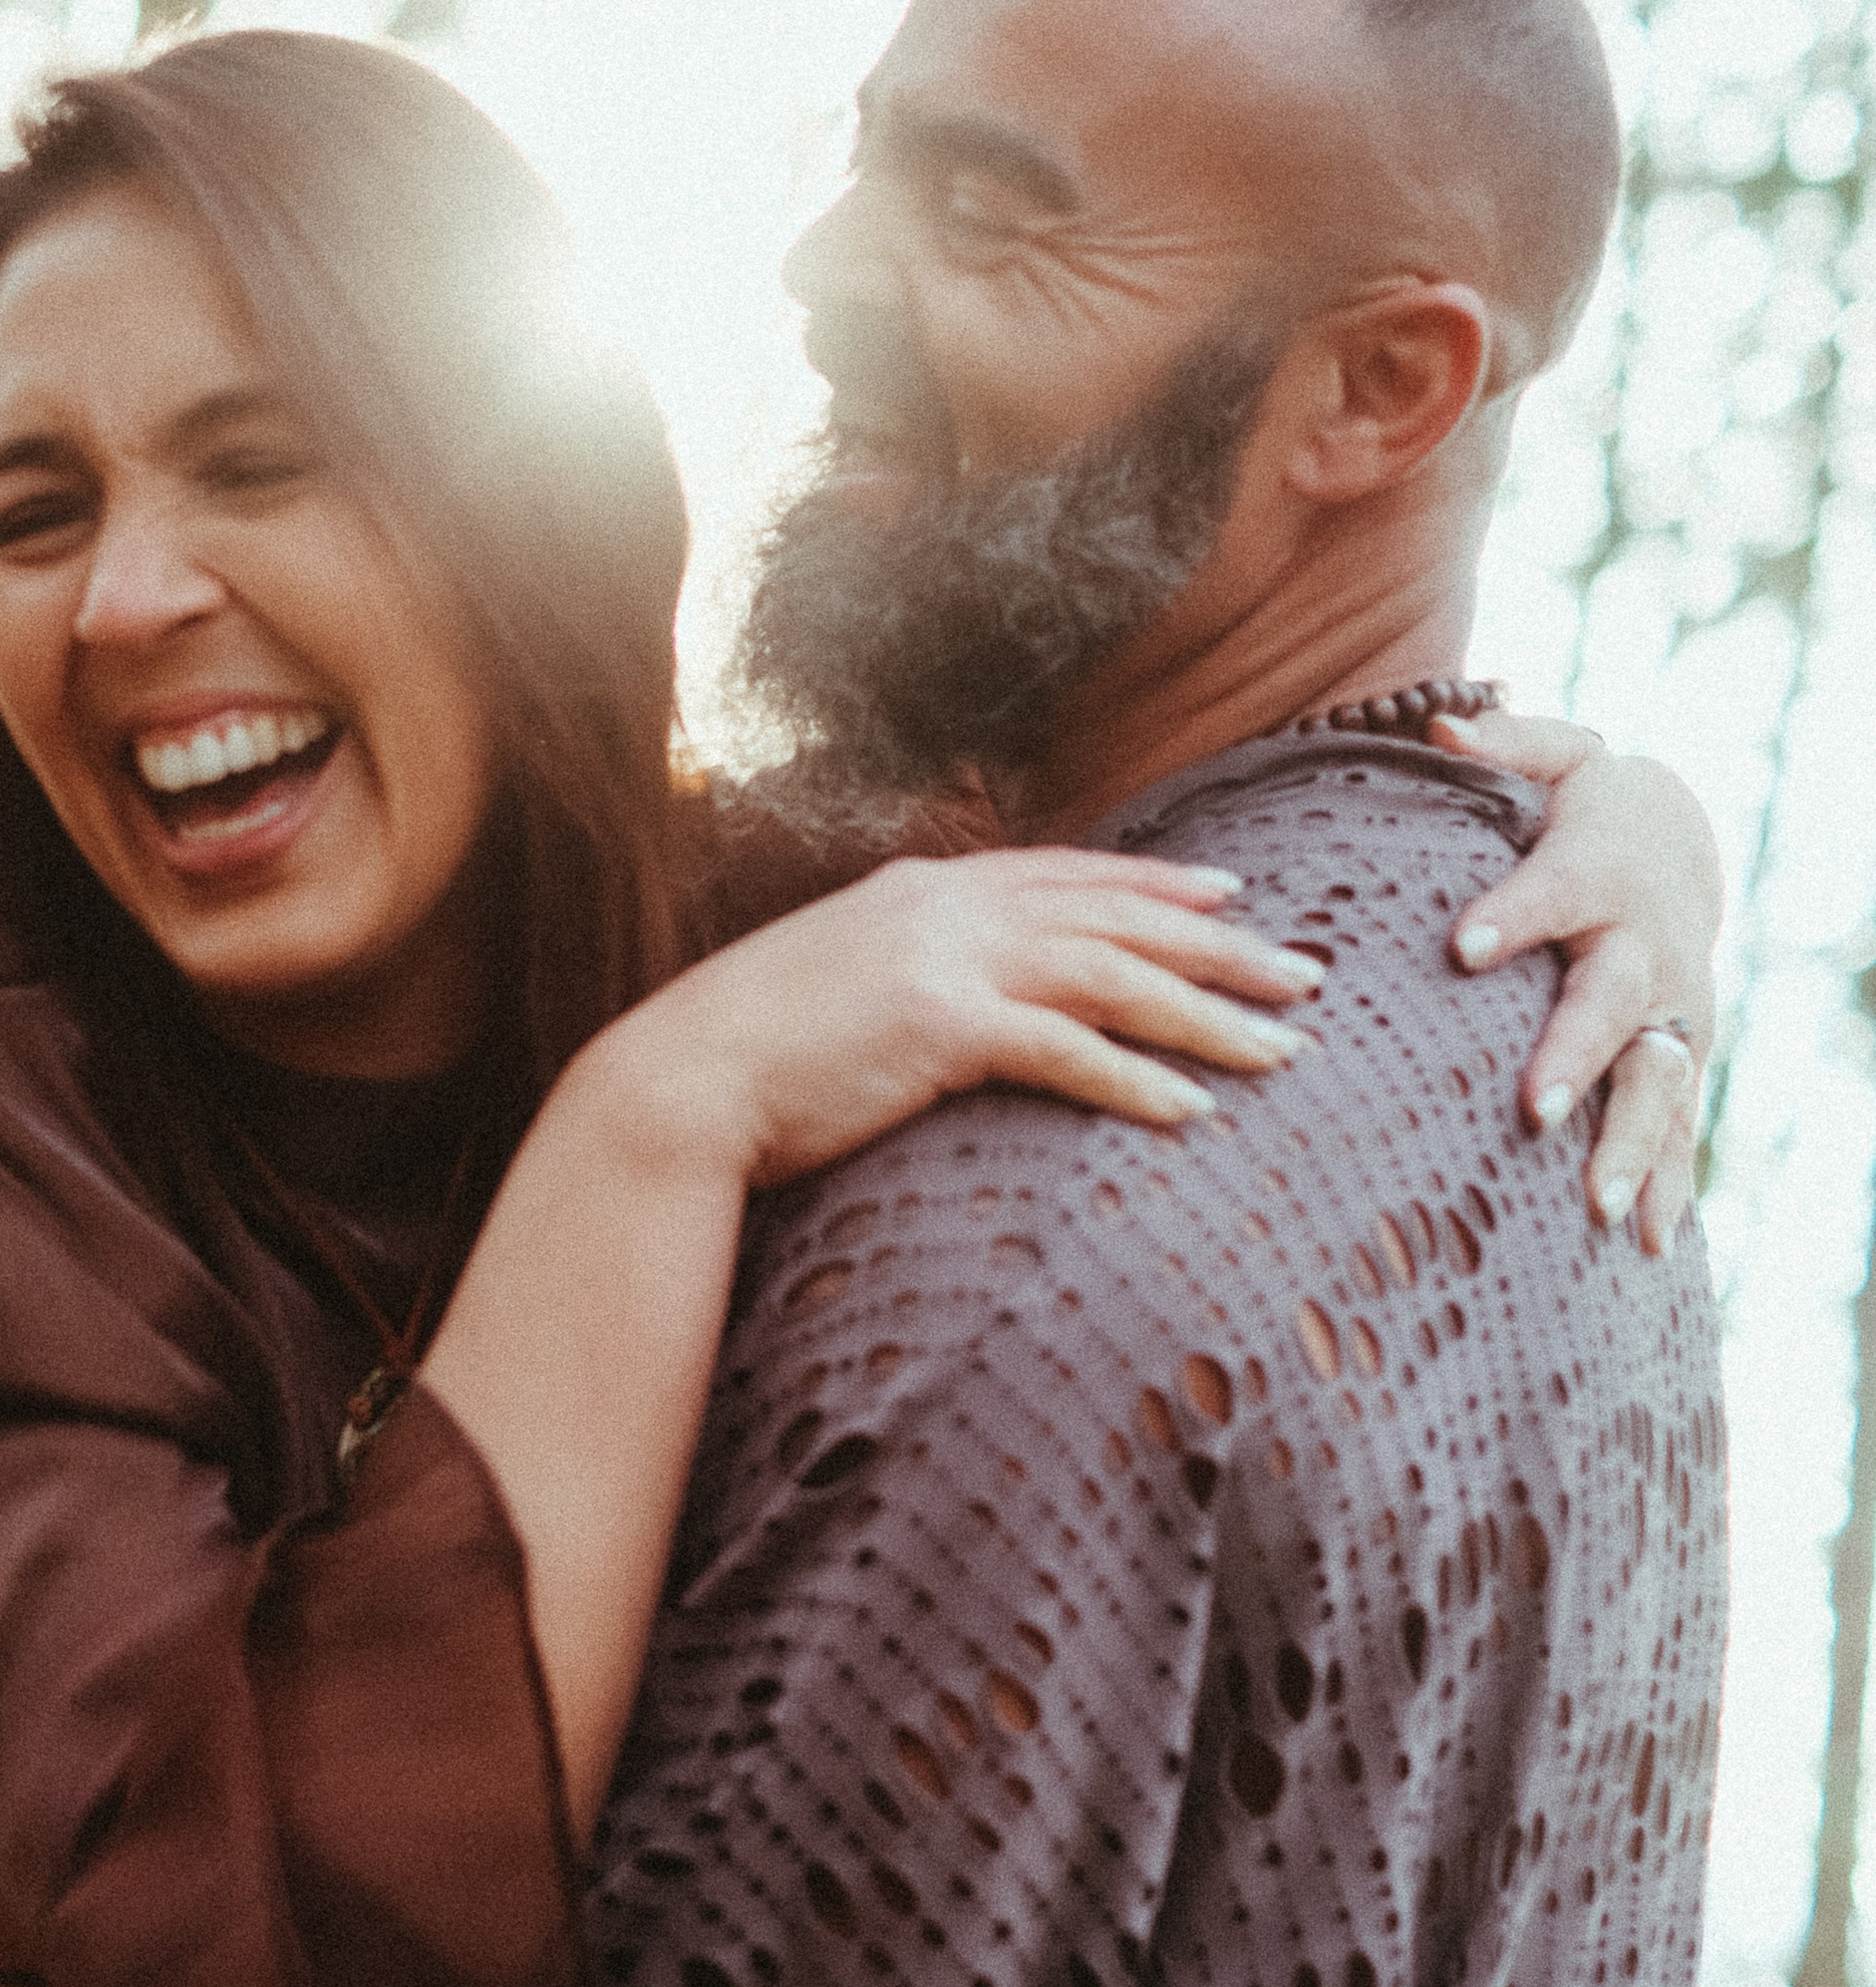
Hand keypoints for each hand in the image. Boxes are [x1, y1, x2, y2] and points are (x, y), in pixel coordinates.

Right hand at [593, 846, 1322, 1190]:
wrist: (679, 1080)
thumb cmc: (752, 1054)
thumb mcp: (841, 981)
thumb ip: (912, 969)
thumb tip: (962, 1000)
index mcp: (925, 890)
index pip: (1068, 876)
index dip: (1159, 887)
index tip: (1234, 899)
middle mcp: (946, 907)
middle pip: (1116, 918)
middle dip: (1221, 948)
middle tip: (1308, 973)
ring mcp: (944, 960)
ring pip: (1113, 978)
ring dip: (1208, 1016)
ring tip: (1286, 1051)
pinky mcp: (940, 1025)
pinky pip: (1066, 1052)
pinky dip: (1136, 1080)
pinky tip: (1195, 1110)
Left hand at [1431, 710, 1720, 1251]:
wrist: (1678, 843)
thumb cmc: (1587, 805)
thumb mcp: (1557, 755)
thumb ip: (1500, 741)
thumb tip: (1438, 723)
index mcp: (1596, 874)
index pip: (1552, 891)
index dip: (1511, 914)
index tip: (1462, 944)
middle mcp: (1644, 949)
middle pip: (1612, 1005)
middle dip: (1575, 1057)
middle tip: (1532, 1109)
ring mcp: (1672, 1011)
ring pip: (1655, 1083)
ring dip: (1631, 1147)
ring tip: (1599, 1212)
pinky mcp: (1680, 1057)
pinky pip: (1678, 1125)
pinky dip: (1669, 1185)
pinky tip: (1647, 1249)